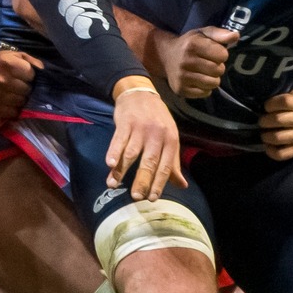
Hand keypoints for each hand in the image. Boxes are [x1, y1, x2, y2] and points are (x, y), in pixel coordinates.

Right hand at [0, 49, 39, 120]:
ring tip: (15, 92)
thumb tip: (42, 71)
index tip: (24, 74)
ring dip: (21, 98)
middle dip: (26, 87)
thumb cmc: (1, 63)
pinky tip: (10, 101)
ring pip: (21, 102)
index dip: (29, 75)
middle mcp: (0, 79)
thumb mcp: (15, 55)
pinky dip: (14, 108)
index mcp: (6, 64)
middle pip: (27, 89)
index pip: (30, 75)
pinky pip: (13, 112)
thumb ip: (31, 61)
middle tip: (19, 84)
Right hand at [106, 79, 184, 198]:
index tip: (152, 198)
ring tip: (113, 185)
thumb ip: (173, 163)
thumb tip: (182, 185)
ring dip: (121, 171)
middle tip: (137, 197)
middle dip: (143, 181)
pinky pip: (118, 140)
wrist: (142, 94)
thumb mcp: (170, 139)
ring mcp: (140, 129)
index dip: (159, 183)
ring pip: (131, 153)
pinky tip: (109, 164)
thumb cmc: (158, 121)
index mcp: (170, 141)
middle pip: (149, 162)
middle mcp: (156, 135)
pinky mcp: (125, 123)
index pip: (165, 166)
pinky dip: (113, 152)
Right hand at [155, 26, 235, 98]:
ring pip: (213, 84)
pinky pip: (205, 93)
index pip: (223, 55)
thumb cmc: (189, 44)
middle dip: (218, 67)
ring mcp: (182, 77)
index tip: (213, 53)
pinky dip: (205, 88)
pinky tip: (197, 80)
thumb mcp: (203, 34)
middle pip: (219, 70)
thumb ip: (220, 34)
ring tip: (204, 72)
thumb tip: (236, 36)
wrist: (166, 56)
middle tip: (208, 63)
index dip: (221, 54)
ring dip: (213, 79)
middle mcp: (186, 61)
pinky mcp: (180, 89)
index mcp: (192, 44)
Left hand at [258, 90, 292, 160]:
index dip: (271, 104)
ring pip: (277, 138)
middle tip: (262, 122)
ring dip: (266, 136)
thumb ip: (287, 95)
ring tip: (264, 134)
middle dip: (264, 121)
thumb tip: (268, 100)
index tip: (267, 107)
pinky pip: (281, 154)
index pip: (284, 101)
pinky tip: (268, 146)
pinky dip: (270, 151)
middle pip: (278, 119)